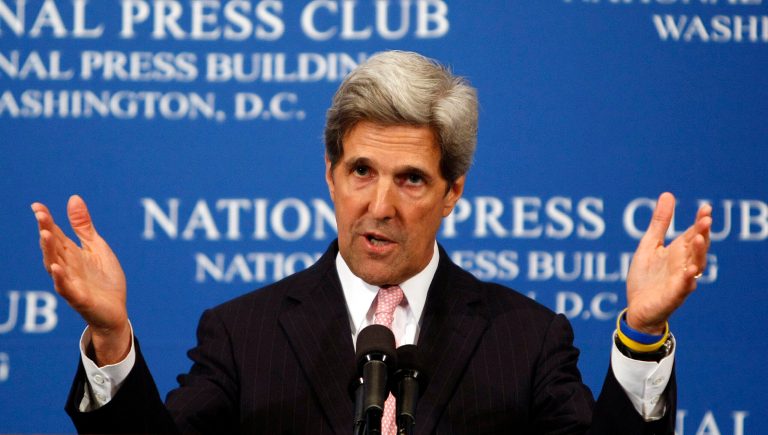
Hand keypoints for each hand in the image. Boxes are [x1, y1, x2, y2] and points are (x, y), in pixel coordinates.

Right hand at [32, 195, 130, 364]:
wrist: (115, 311)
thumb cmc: (104, 279)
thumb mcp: (96, 247)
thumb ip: (83, 226)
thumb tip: (73, 197)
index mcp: (71, 254)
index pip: (55, 234)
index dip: (46, 220)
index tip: (36, 205)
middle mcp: (67, 267)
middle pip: (53, 248)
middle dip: (46, 231)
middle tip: (40, 215)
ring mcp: (72, 283)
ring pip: (55, 266)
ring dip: (49, 251)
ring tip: (45, 235)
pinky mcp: (80, 299)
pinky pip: (67, 288)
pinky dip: (60, 278)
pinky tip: (56, 268)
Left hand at [625, 192, 711, 333]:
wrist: (637, 308)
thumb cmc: (645, 277)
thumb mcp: (649, 245)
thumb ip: (660, 223)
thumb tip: (668, 194)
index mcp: (678, 252)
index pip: (693, 234)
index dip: (700, 222)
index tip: (706, 208)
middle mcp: (683, 264)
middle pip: (697, 248)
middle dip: (702, 234)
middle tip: (706, 219)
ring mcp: (680, 280)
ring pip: (695, 265)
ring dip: (697, 252)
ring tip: (697, 238)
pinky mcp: (673, 296)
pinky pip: (683, 287)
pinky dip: (688, 279)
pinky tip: (690, 270)